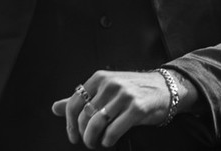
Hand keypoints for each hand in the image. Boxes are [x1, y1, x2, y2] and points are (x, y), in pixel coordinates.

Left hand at [50, 70, 170, 148]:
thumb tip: (54, 108)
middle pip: (84, 115)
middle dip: (83, 134)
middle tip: (87, 142)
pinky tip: (109, 141)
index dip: (70, 123)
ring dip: (93, 139)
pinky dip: (107, 140)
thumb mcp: (106, 89)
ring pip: (96, 123)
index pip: (74, 102)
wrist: (165, 88)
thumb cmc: (133, 90)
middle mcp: (110, 84)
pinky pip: (113, 130)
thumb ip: (81, 98)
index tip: (73, 136)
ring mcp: (124, 96)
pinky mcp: (137, 108)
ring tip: (96, 143)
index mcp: (100, 78)